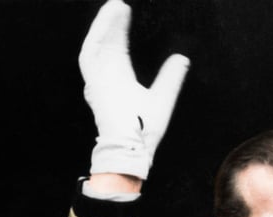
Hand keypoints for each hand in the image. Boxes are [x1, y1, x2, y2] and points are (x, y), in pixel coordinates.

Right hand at [80, 0, 189, 179]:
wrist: (134, 146)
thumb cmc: (145, 130)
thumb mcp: (163, 96)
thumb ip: (171, 77)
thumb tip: (181, 59)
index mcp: (120, 81)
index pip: (119, 50)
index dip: (122, 31)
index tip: (127, 13)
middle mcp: (107, 79)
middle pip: (108, 44)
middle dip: (113, 23)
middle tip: (121, 3)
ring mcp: (98, 81)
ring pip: (97, 45)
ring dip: (104, 24)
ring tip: (115, 5)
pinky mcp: (94, 83)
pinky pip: (90, 53)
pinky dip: (97, 34)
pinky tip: (108, 19)